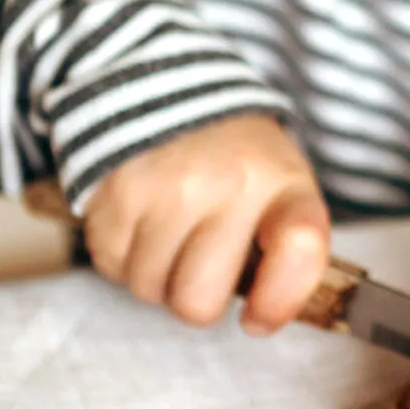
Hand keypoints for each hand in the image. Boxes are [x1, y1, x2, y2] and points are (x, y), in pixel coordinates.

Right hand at [80, 114, 330, 334]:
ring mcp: (167, 187)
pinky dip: (124, 256)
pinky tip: (143, 221)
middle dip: (196, 299)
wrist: (172, 87)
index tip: (258, 317)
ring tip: (171, 233)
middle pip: (198, 302)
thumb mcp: (284, 189)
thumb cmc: (237, 159)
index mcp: (283, 184)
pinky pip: (111, 266)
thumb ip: (287, 255)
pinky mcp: (116, 190)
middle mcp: (228, 183)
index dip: (277, 303)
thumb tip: (259, 321)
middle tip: (201, 264)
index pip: (299, 251)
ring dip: (156, 277)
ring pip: (149, 290)